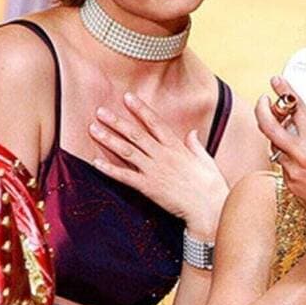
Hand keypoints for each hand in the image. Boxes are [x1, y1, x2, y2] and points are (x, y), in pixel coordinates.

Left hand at [88, 92, 228, 235]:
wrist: (209, 207)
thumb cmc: (211, 185)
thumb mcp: (206, 159)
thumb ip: (196, 145)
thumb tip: (191, 132)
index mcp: (176, 147)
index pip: (155, 123)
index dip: (140, 109)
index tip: (127, 97)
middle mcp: (162, 155)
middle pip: (135, 134)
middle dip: (117, 121)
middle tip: (100, 111)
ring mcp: (154, 170)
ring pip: (127, 151)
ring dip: (109, 139)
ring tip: (93, 129)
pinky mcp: (148, 187)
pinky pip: (125, 176)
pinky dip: (109, 169)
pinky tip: (95, 162)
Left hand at [254, 79, 305, 230]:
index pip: (296, 109)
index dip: (284, 91)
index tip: (277, 80)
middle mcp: (300, 157)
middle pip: (269, 127)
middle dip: (262, 109)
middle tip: (264, 99)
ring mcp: (292, 172)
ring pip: (274, 145)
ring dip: (276, 132)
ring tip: (283, 123)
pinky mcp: (290, 184)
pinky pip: (282, 162)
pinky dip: (287, 152)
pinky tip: (299, 150)